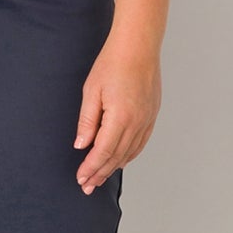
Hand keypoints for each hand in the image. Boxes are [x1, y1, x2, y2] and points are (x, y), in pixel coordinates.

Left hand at [72, 33, 161, 192]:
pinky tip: (120, 161)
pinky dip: (129, 155)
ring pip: (129, 152)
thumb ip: (87, 121)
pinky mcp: (152, 115)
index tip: (81, 178)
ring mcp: (147, 120)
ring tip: (100, 178)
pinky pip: (140, 142)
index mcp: (121, 117)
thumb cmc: (112, 64)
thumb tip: (82, 145)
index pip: (103, 151)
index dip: (91, 167)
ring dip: (113, 167)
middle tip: (87, 186)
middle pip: (117, 156)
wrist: (138, 47)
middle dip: (100, 173)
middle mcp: (137, 122)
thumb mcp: (91, 91)